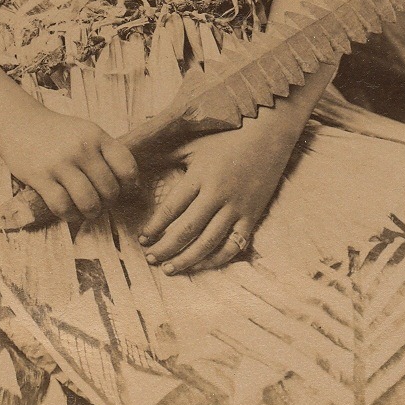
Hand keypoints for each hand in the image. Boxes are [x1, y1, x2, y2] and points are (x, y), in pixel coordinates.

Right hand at [0, 110, 139, 223]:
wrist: (19, 124)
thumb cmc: (58, 133)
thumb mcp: (86, 132)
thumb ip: (106, 152)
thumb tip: (131, 185)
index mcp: (96, 135)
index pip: (126, 166)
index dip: (130, 185)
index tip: (125, 190)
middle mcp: (81, 148)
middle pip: (109, 189)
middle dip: (109, 203)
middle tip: (102, 202)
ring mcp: (60, 163)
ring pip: (88, 202)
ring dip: (92, 213)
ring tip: (89, 211)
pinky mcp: (40, 177)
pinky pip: (63, 206)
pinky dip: (69, 215)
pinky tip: (69, 211)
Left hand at [137, 110, 301, 274]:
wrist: (268, 135)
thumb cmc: (226, 137)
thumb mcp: (194, 143)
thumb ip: (167, 154)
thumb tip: (136, 156)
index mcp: (200, 175)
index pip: (172, 208)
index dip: (155, 226)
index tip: (142, 237)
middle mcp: (217, 194)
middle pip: (187, 230)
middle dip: (165, 248)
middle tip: (150, 259)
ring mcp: (236, 207)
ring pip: (208, 242)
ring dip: (187, 259)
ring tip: (169, 269)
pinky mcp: (252, 216)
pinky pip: (233, 245)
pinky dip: (216, 259)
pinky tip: (201, 264)